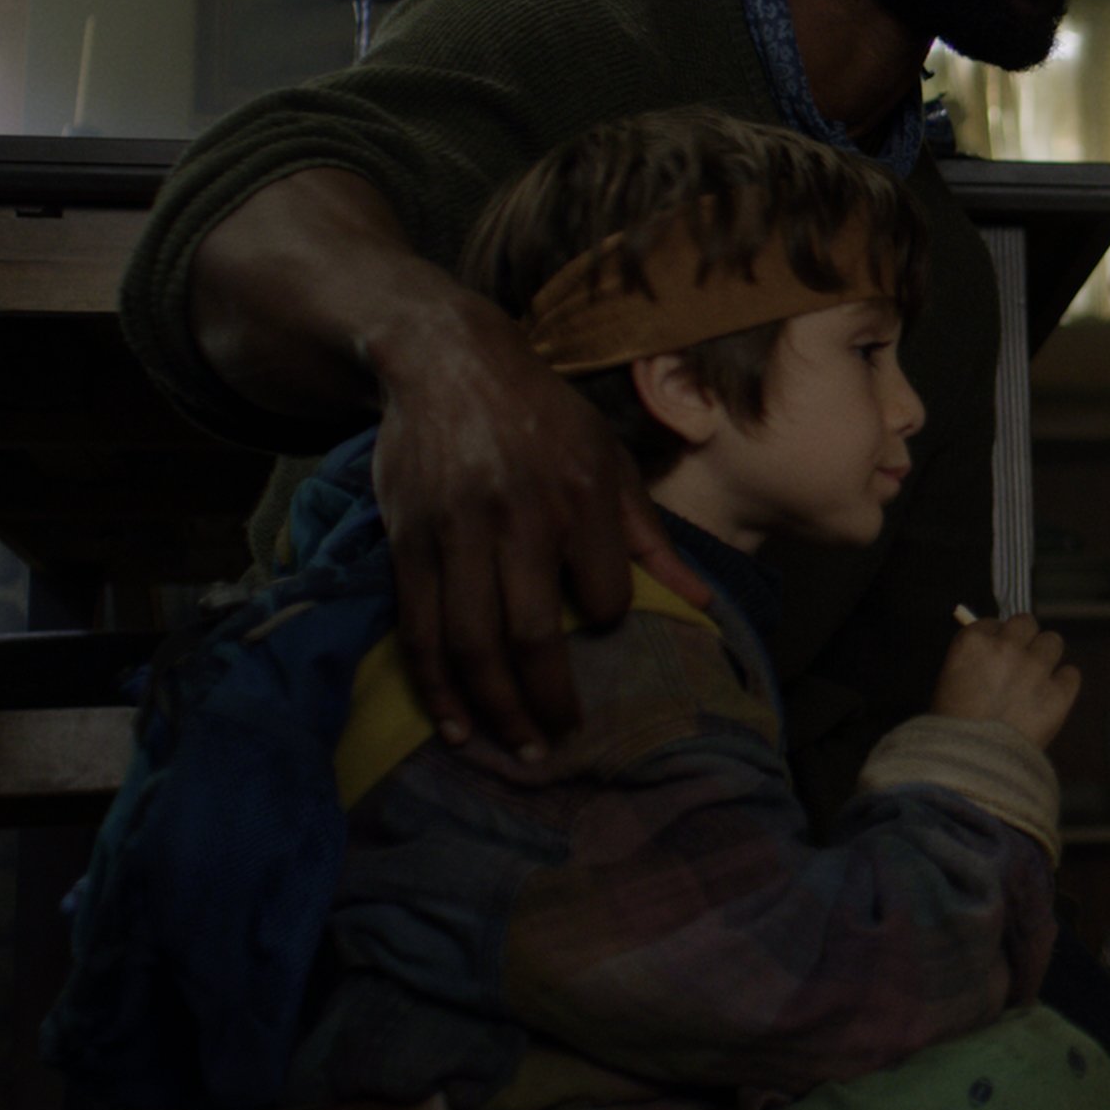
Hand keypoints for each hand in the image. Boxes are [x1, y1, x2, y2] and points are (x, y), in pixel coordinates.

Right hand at [370, 296, 712, 760]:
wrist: (446, 362)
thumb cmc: (543, 416)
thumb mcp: (609, 457)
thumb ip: (651, 535)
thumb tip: (703, 602)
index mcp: (580, 497)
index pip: (603, 594)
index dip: (607, 623)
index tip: (604, 632)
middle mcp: (517, 517)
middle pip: (531, 634)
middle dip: (547, 700)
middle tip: (559, 743)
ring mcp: (455, 532)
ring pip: (470, 642)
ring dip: (492, 708)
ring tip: (514, 747)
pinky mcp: (406, 541)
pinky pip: (418, 628)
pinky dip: (435, 684)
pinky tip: (454, 722)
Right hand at [932, 611, 1080, 746]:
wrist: (972, 764)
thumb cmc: (950, 729)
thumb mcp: (948, 684)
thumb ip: (973, 662)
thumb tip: (990, 654)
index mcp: (973, 642)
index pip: (993, 623)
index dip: (996, 639)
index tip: (995, 655)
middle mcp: (1007, 647)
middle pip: (1027, 623)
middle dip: (1024, 640)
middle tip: (1019, 663)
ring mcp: (1036, 668)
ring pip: (1053, 642)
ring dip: (1046, 657)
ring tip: (1037, 680)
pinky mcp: (1060, 692)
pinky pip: (1071, 674)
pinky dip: (1063, 685)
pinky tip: (1051, 699)